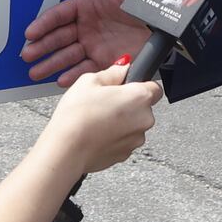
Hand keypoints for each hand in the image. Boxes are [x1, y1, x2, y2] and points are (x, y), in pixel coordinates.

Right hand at [21, 0, 149, 86]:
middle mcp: (88, 27)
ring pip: (68, 56)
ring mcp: (96, 45)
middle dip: (42, 48)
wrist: (171, 21)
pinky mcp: (108, 61)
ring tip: (35, 73)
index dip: (44, 25)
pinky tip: (60, 80)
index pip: (59, 16)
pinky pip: (87, 71)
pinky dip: (73, 76)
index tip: (30, 34)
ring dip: (51, 64)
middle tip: (28, 56)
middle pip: (59, 38)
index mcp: (87, 6)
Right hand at [39, 59, 161, 174]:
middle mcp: (144, 119)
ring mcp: (136, 139)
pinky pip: (124, 139)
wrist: (66, 150)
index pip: (155, 87)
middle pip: (143, 107)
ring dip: (121, 121)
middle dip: (127, 103)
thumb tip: (123, 67)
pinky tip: (96, 132)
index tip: (126, 86)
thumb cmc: (76, 116)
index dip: (139, 85)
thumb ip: (113, 72)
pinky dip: (114, 136)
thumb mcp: (89, 81)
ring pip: (133, 124)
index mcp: (139, 97)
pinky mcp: (126, 154)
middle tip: (104, 101)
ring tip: (97, 118)